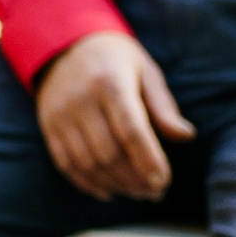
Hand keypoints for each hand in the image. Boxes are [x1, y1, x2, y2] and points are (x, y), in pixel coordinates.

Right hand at [34, 29, 192, 198]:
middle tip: (155, 192)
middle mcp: (82, 99)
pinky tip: (109, 191)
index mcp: (111, 82)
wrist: (65, 44)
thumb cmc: (116, 60)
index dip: (148, 160)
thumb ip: (163, 106)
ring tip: (137, 192)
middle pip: (109, 152)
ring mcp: (61, 114)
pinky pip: (66, 164)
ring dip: (115, 185)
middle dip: (135, 179)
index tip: (163, 183)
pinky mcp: (49, 126)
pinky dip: (88, 184)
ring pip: (87, 163)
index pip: (131, 130)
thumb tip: (186, 136)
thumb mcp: (145, 71)